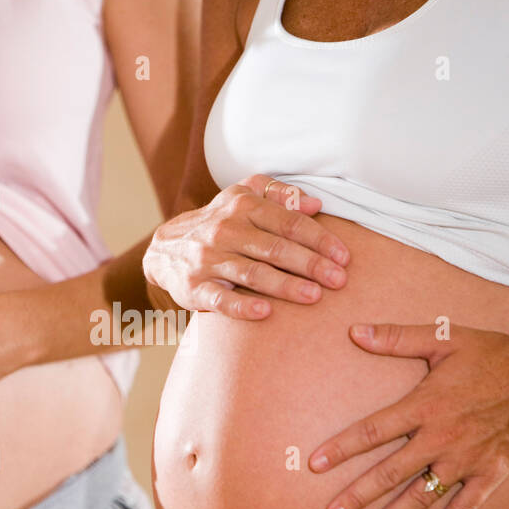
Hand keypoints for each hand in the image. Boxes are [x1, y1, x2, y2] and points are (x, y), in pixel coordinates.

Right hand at [144, 174, 350, 318]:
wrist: (164, 249)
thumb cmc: (217, 223)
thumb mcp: (242, 196)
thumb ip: (279, 194)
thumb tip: (315, 204)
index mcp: (242, 206)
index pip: (288, 222)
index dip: (320, 239)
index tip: (344, 257)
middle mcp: (225, 230)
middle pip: (275, 248)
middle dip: (311, 264)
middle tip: (339, 280)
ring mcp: (208, 259)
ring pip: (252, 273)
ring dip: (285, 286)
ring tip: (314, 296)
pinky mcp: (194, 287)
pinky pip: (220, 299)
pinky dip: (242, 307)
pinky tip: (265, 313)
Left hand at [309, 323, 508, 508]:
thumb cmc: (494, 354)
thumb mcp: (444, 338)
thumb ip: (397, 337)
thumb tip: (355, 331)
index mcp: (424, 406)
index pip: (372, 431)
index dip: (342, 448)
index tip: (315, 465)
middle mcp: (440, 439)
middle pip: (390, 473)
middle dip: (357, 496)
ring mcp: (465, 460)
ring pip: (421, 497)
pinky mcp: (489, 474)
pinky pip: (464, 508)